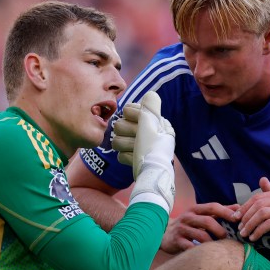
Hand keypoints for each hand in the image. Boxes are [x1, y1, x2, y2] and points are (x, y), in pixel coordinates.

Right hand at [112, 91, 175, 211]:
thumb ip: (149, 106)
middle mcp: (145, 132)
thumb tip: (151, 94)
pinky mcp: (132, 157)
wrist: (151, 175)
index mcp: (151, 121)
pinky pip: (119, 153)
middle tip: (138, 139)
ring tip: (136, 150)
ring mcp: (138, 145)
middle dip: (128, 133)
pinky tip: (135, 159)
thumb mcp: (151, 123)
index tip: (140, 123)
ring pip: (117, 139)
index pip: (128, 109)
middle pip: (119, 125)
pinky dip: (127, 157)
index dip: (132, 116)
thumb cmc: (152, 148)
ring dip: (126, 145)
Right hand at [161, 202, 240, 252]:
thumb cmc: (188, 224)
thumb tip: (238, 208)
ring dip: (212, 242)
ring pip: (200, 235)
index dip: (225, 212)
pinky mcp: (176, 240)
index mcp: (195, 209)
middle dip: (220, 230)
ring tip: (218, 247)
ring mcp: (181, 229)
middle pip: (207, 221)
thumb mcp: (200, 215)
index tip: (237, 218)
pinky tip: (205, 253)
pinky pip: (190, 247)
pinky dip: (199, 250)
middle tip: (227, 237)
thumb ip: (218, 212)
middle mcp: (188, 217)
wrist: (163, 233)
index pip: (212, 207)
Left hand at [237, 177, 269, 244]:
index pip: (257, 198)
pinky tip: (254, 237)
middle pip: (258, 205)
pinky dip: (259, 231)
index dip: (244, 207)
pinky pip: (269, 224)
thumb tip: (262, 179)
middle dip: (245, 217)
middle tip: (239, 228)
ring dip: (250, 225)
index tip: (235, 217)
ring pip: (262, 214)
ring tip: (244, 234)